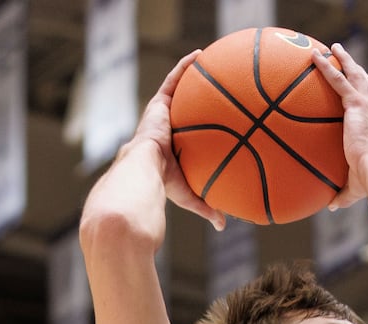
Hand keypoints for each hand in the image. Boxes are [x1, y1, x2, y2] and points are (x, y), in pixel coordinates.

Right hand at [126, 50, 225, 229]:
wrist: (142, 173)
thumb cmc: (162, 187)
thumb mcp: (189, 195)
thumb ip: (207, 206)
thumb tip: (224, 225)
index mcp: (170, 147)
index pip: (186, 132)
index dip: (196, 123)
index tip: (212, 118)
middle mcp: (165, 127)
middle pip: (183, 107)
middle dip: (196, 95)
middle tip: (213, 86)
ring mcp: (161, 113)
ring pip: (178, 89)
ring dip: (191, 73)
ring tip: (208, 60)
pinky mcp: (158, 103)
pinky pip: (174, 79)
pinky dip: (185, 66)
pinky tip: (201, 54)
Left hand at [310, 43, 367, 209]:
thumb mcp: (353, 188)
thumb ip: (342, 195)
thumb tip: (330, 207)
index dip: (364, 94)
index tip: (357, 88)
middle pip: (366, 83)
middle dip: (356, 68)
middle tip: (345, 57)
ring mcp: (367, 105)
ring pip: (355, 75)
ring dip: (344, 60)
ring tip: (333, 48)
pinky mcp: (356, 104)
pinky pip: (338, 80)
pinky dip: (327, 68)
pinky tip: (315, 58)